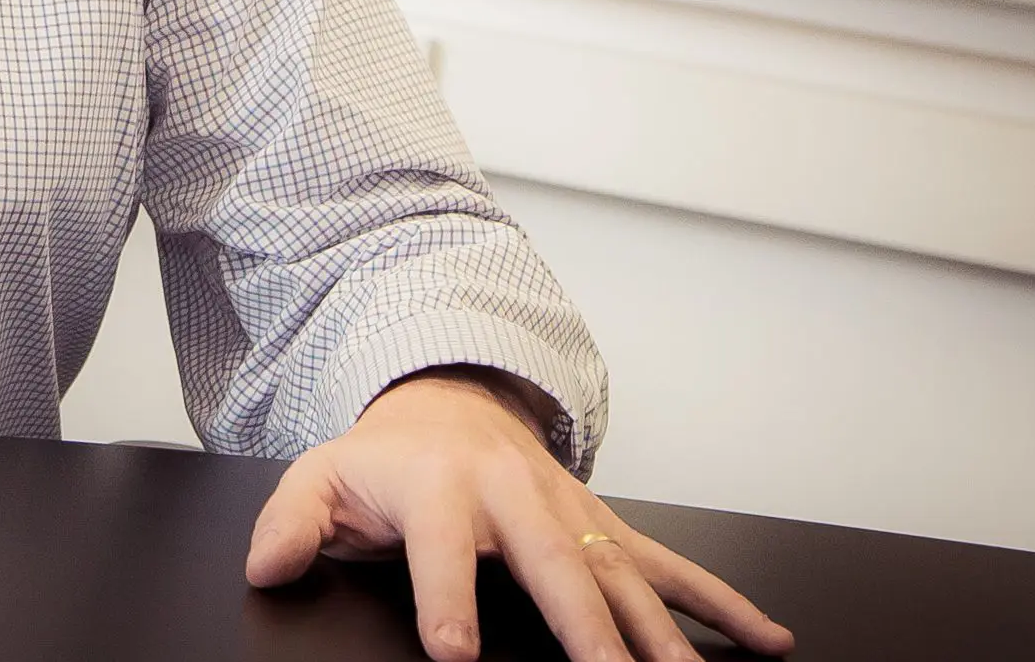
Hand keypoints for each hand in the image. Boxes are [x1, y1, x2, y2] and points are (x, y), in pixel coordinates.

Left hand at [246, 370, 791, 661]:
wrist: (448, 399)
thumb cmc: (385, 459)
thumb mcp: (321, 476)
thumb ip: (291, 522)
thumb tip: (267, 567)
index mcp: (441, 490)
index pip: (442, 551)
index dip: (448, 600)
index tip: (455, 653)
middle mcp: (515, 498)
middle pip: (554, 567)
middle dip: (585, 630)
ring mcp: (571, 511)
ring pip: (623, 577)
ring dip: (662, 633)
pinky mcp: (606, 525)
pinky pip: (672, 567)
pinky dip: (723, 604)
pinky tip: (768, 641)